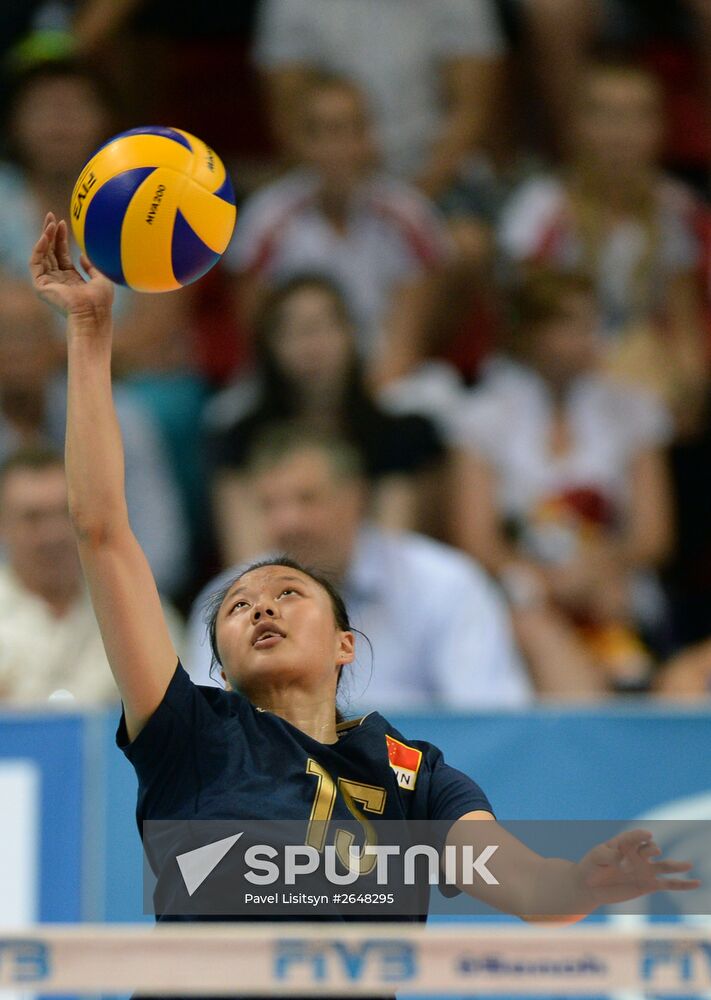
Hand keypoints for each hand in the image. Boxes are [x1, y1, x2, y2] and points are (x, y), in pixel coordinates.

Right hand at [29, 212, 113, 319]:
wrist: (93, 314)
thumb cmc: (101, 301)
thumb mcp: (101, 278)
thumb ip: (92, 266)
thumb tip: (83, 255)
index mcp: (70, 279)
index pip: (62, 254)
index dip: (61, 238)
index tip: (63, 222)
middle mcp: (58, 280)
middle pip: (50, 252)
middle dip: (50, 233)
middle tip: (51, 215)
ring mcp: (48, 282)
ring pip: (42, 254)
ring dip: (45, 237)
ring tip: (50, 222)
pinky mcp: (40, 285)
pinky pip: (35, 262)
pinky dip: (39, 248)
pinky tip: (46, 236)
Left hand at [575, 829, 699, 908]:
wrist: (590, 885)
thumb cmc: (591, 866)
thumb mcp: (595, 857)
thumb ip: (608, 855)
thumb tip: (622, 861)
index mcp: (624, 843)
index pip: (635, 836)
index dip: (641, 836)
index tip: (647, 835)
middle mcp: (638, 854)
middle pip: (650, 849)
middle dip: (651, 850)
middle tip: (652, 852)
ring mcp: (645, 869)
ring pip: (664, 866)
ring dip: (676, 865)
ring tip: (689, 865)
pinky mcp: (649, 884)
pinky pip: (668, 884)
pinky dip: (683, 884)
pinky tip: (696, 883)